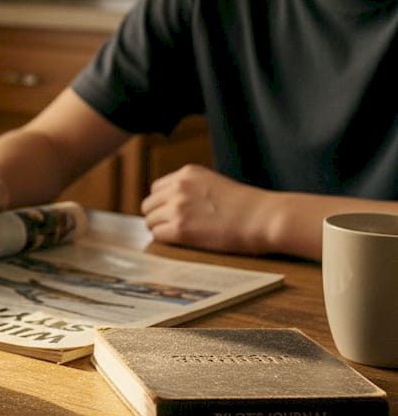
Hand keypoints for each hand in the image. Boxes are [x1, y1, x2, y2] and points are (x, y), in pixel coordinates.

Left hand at [141, 165, 275, 253]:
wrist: (266, 218)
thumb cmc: (248, 206)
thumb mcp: (214, 184)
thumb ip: (191, 189)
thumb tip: (170, 204)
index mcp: (187, 173)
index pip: (156, 189)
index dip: (163, 203)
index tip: (172, 214)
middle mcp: (178, 187)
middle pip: (149, 205)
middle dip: (158, 216)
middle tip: (172, 228)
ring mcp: (178, 207)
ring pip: (150, 221)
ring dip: (161, 229)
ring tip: (179, 236)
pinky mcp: (181, 229)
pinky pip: (158, 235)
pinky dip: (166, 240)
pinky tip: (181, 242)